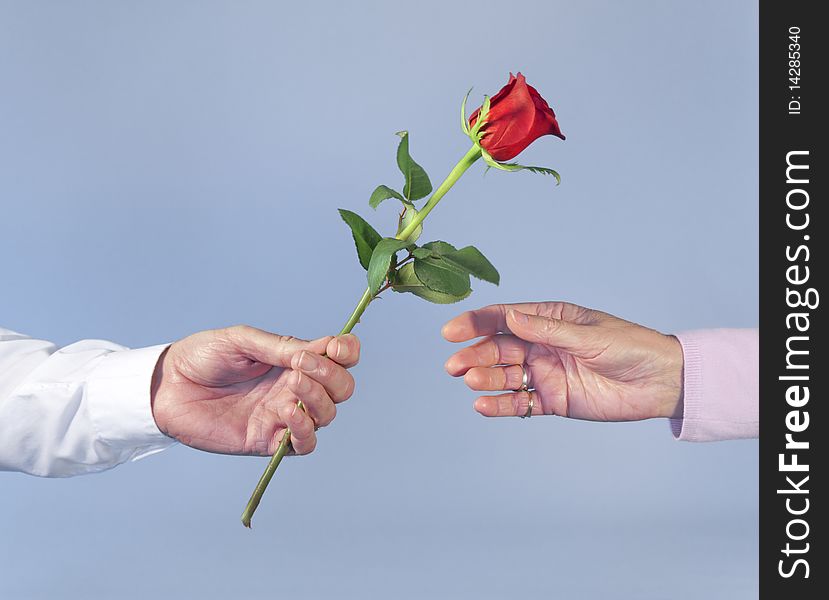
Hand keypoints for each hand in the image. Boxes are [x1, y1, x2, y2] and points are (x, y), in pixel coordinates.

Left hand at [150, 325, 359, 455]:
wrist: (166, 386)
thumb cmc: (202, 356)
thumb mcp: (243, 340)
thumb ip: (281, 347)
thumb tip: (318, 351)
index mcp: (294, 360)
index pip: (340, 358)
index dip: (347, 353)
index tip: (334, 347)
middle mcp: (295, 388)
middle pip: (341, 389)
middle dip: (333, 377)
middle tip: (301, 366)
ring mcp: (283, 415)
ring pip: (327, 415)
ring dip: (318, 400)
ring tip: (291, 384)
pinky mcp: (266, 440)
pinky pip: (303, 443)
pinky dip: (304, 429)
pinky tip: (287, 412)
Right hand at [442, 302, 682, 420]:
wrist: (660, 382)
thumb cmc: (630, 347)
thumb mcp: (587, 335)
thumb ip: (546, 330)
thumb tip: (510, 318)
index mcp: (550, 320)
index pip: (505, 319)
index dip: (476, 323)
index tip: (452, 331)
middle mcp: (542, 346)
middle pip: (499, 348)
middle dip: (474, 354)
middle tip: (454, 365)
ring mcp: (546, 374)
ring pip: (505, 376)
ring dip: (484, 378)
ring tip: (470, 382)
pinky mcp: (554, 401)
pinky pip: (521, 403)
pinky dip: (501, 405)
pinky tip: (483, 406)